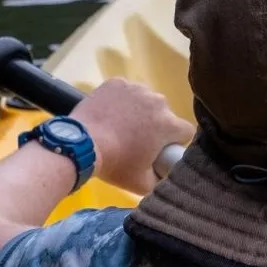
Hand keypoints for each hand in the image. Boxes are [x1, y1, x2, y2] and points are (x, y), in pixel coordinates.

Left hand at [72, 78, 191, 195]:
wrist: (81, 144)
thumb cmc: (115, 163)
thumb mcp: (142, 183)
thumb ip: (161, 180)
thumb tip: (166, 176)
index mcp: (168, 123)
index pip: (185, 132)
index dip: (175, 143)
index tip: (160, 151)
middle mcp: (157, 100)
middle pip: (164, 115)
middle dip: (155, 126)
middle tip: (135, 142)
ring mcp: (136, 88)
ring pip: (145, 101)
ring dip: (139, 112)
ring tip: (119, 127)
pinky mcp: (116, 82)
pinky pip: (126, 92)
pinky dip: (121, 101)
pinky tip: (109, 113)